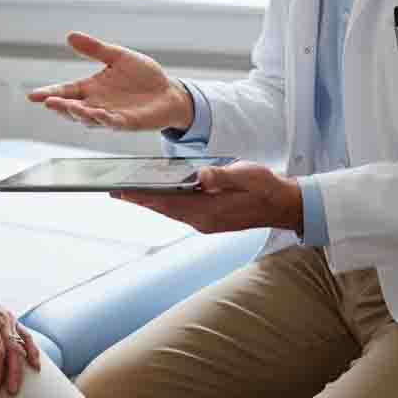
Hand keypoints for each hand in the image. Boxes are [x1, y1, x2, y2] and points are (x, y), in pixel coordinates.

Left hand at [0, 269, 40, 397]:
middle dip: (12, 373)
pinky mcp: (10, 318)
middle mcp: (1, 319)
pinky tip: (35, 365)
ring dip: (21, 366)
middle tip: (10, 392)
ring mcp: (8, 318)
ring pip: (20, 344)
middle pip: (12, 350)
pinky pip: (25, 335)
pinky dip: (31, 350)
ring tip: (18, 385)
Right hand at [27, 31, 193, 132]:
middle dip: (60, 106)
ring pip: (89, 118)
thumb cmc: (142, 75)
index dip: (49, 94)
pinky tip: (98, 114)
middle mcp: (96, 104)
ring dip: (79, 114)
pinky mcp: (127, 122)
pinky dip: (104, 119)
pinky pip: (113, 123)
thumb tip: (70, 35)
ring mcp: (110, 115)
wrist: (168, 91)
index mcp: (91, 88)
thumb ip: (95, 49)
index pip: (66, 91)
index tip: (32, 95)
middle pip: (72, 108)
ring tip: (69, 107)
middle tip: (48, 102)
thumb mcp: (118, 57)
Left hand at [113, 161, 303, 235]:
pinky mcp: (209, 220)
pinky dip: (166, 203)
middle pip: (165, 209)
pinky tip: (157, 194)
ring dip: (151, 202)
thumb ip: (222, 175)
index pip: (170, 203)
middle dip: (140, 200)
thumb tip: (200, 176)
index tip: (123, 192)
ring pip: (171, 212)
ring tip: (128, 192)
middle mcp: (204, 221)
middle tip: (114, 191)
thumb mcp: (247, 174)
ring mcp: (206, 223)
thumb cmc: (265, 187)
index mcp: (210, 211)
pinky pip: (181, 212)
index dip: (145, 197)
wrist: (283, 205)